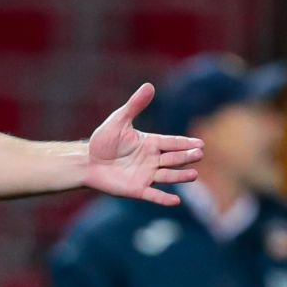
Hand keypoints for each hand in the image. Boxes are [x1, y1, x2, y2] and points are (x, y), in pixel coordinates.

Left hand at [86, 83, 203, 205]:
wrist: (86, 162)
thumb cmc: (102, 141)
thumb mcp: (119, 121)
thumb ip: (135, 105)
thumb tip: (149, 86)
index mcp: (150, 143)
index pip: (172, 142)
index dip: (185, 143)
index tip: (200, 144)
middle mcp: (152, 160)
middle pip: (173, 158)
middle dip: (186, 157)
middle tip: (199, 154)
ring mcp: (146, 175)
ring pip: (168, 176)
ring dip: (180, 176)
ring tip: (194, 175)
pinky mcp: (137, 189)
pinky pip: (153, 195)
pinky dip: (164, 199)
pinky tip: (176, 201)